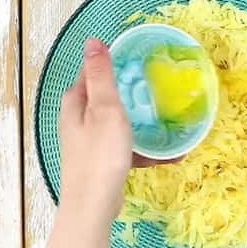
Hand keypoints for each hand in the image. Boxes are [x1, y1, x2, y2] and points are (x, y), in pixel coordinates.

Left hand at [58, 38, 179, 219]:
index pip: (92, 71)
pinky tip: (169, 153)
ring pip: (119, 123)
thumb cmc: (100, 154)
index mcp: (76, 102)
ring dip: (142, 121)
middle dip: (130, 91)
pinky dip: (145, 148)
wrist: (94, 205)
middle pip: (106, 97)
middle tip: (157, 85)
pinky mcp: (103, 161)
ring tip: (167, 118)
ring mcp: (91, 142)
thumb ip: (101, 75)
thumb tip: (93, 41)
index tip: (139, 57)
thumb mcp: (104, 109)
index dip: (113, 61)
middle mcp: (79, 120)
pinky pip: (128, 147)